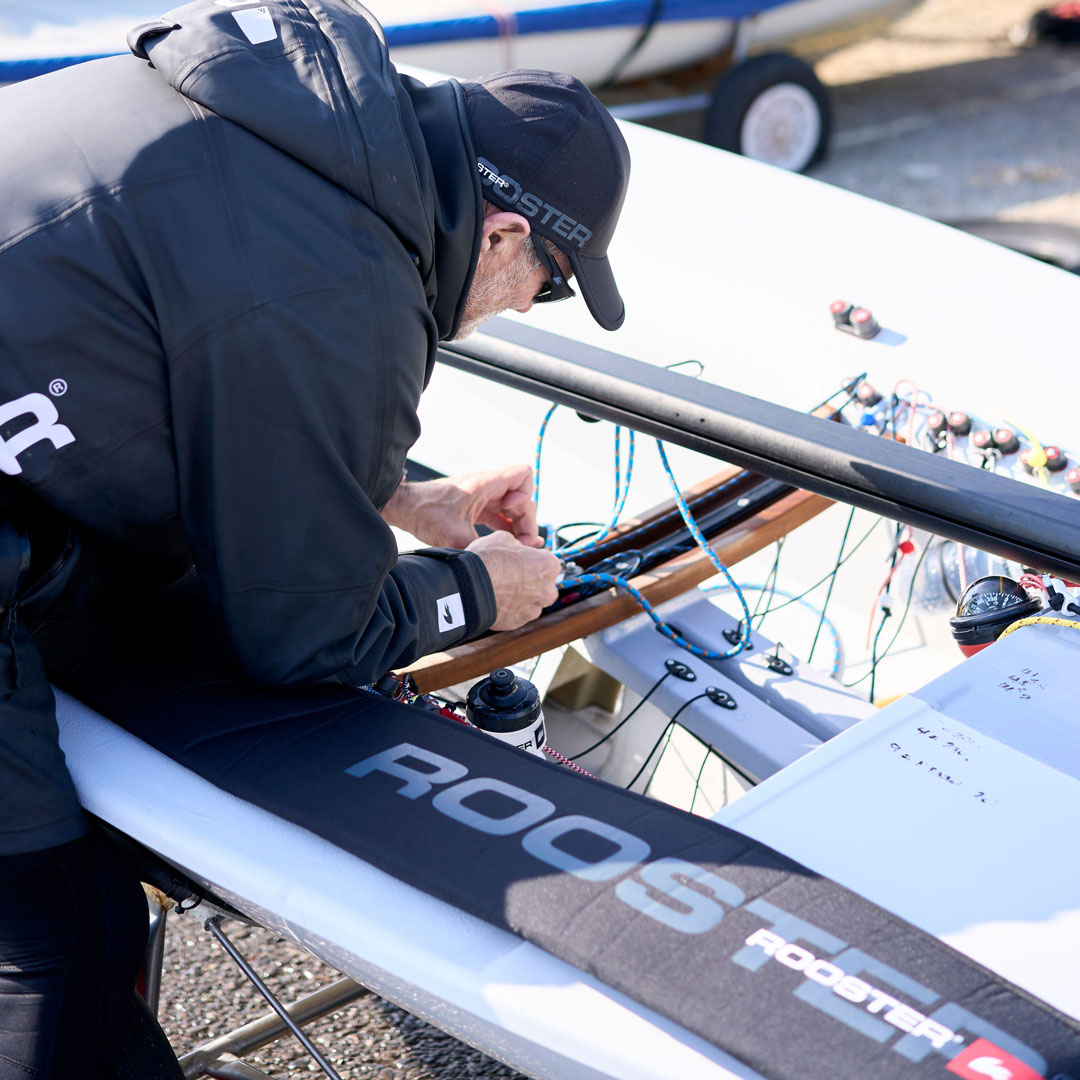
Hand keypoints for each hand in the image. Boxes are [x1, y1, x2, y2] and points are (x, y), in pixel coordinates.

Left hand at [382, 465, 541, 548]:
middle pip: (522, 497)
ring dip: (518, 525)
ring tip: (518, 547)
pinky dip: (506, 527)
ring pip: (512, 507)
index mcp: (485, 484)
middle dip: (526, 520)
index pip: (524, 476)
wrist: (402, 507)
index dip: (525, 497)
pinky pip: (499, 514)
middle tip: (524, 543)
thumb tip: (503, 564)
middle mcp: (487, 486)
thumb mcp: (455, 537)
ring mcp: (482, 495)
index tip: (511, 514)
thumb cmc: (425, 514)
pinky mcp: (475, 505)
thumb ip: (482, 548)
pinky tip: (505, 544)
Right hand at [466, 532, 560, 630]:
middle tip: (510, 574)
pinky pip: (518, 613)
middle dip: (530, 580)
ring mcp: (534, 609)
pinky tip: (497, 599)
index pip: (547, 560)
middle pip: (543, 583)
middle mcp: (547, 589)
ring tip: (501, 588)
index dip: (532, 559)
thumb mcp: (504, 538)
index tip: (520, 560)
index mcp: (549, 565)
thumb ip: (519, 544)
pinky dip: (511, 608)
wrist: (469, 587)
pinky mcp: (519, 622)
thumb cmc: (487, 561)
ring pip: (532, 600)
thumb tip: (519, 548)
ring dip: (521, 596)